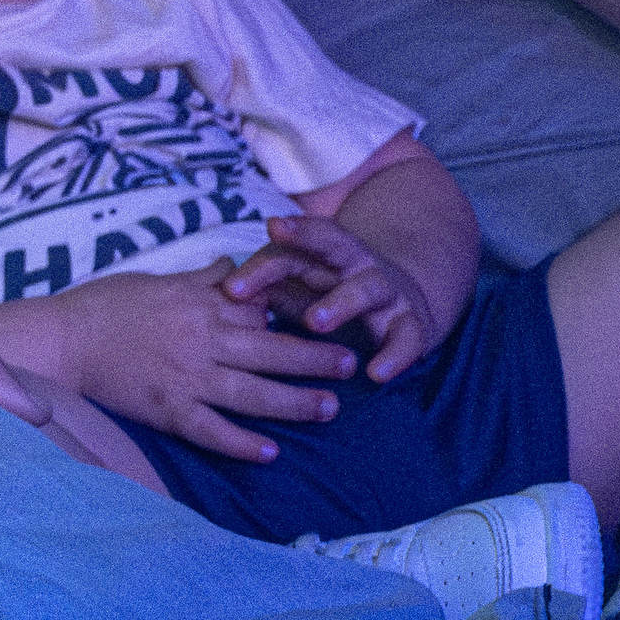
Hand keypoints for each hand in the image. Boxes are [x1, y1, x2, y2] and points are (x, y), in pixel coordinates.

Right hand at [43, 265, 354, 460]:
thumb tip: (232, 269)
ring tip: (330, 408)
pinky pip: (212, 431)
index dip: (297, 314)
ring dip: (296, 402)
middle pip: (271, 350)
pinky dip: (242, 443)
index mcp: (199, 304)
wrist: (60, 340)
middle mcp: (201, 340)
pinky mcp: (168, 410)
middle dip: (315, 357)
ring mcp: (186, 377)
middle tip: (351, 364)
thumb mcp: (156, 280)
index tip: (328, 318)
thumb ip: (200, 279)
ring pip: (254, 392)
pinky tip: (270, 452)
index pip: (262, 308)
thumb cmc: (104, 306)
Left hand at [225, 212, 442, 381]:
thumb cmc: (325, 295)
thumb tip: (208, 299)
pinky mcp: (410, 322)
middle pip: (332, 245)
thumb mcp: (293, 288)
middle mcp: (354, 263)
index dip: (270, 254)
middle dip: (308, 246)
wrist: (399, 301)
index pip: (289, 247)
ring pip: (366, 288)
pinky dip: (395, 354)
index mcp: (320, 254)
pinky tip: (377, 374)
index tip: (245, 266)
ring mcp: (385, 290)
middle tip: (277, 254)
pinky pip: (406, 336)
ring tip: (314, 322)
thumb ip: (260, 288)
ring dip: (340, 303)